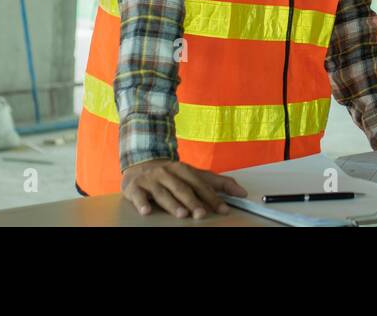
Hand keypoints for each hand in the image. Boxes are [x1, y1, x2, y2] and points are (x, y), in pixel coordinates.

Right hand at [120, 159, 246, 218]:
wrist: (140, 162)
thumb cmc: (171, 173)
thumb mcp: (194, 175)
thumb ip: (217, 183)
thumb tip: (241, 191)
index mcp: (184, 169)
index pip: (201, 184)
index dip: (213, 197)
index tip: (224, 209)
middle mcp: (168, 172)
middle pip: (183, 188)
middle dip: (193, 201)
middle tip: (202, 214)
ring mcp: (151, 179)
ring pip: (163, 192)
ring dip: (172, 204)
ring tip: (182, 214)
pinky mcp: (134, 186)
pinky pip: (137, 195)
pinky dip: (141, 203)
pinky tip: (146, 211)